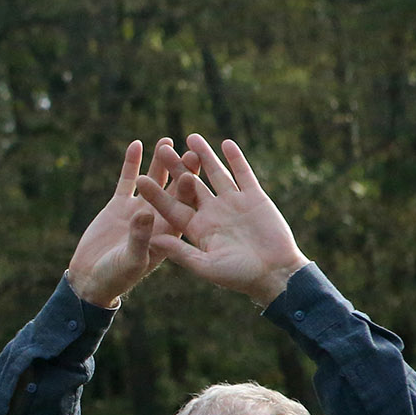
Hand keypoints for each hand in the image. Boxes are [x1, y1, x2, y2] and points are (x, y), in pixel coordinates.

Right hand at [64, 138, 182, 306]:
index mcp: (168, 233)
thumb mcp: (130, 261)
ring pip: (152, 180)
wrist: (91, 279)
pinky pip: (127, 180)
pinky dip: (131, 163)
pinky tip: (136, 144)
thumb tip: (145, 212)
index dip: (188, 191)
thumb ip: (139, 237)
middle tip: (190, 149)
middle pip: (173, 190)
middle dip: (180, 170)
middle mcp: (158, 218)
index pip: (183, 208)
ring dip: (159, 162)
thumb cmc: (116, 277)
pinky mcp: (119, 205)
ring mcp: (139, 209)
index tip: (192, 173)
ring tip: (166, 140)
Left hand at [136, 135, 307, 304]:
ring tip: (190, 137)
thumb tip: (152, 240)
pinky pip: (243, 174)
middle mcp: (212, 213)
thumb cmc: (239, 277)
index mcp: (197, 229)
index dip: (157, 194)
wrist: (275, 274)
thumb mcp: (206, 266)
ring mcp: (233, 203)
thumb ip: (180, 252)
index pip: (172, 207)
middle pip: (191, 185)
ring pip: (215, 174)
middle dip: (177, 168)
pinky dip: (236, 159)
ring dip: (204, 156)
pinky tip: (225, 143)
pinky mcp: (254, 198)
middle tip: (162, 148)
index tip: (140, 180)